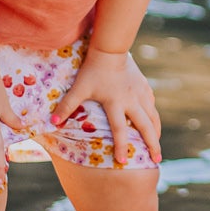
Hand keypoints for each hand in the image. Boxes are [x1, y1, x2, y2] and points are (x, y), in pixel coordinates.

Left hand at [53, 48, 160, 165]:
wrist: (110, 48)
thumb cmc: (92, 69)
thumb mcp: (79, 88)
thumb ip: (67, 105)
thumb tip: (52, 123)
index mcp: (115, 103)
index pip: (120, 129)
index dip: (122, 146)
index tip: (123, 161)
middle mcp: (131, 100)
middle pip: (146, 126)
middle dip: (152, 144)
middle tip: (156, 159)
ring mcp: (140, 93)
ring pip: (153, 117)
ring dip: (156, 133)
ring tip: (157, 147)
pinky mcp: (145, 87)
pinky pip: (151, 106)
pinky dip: (153, 117)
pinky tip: (154, 124)